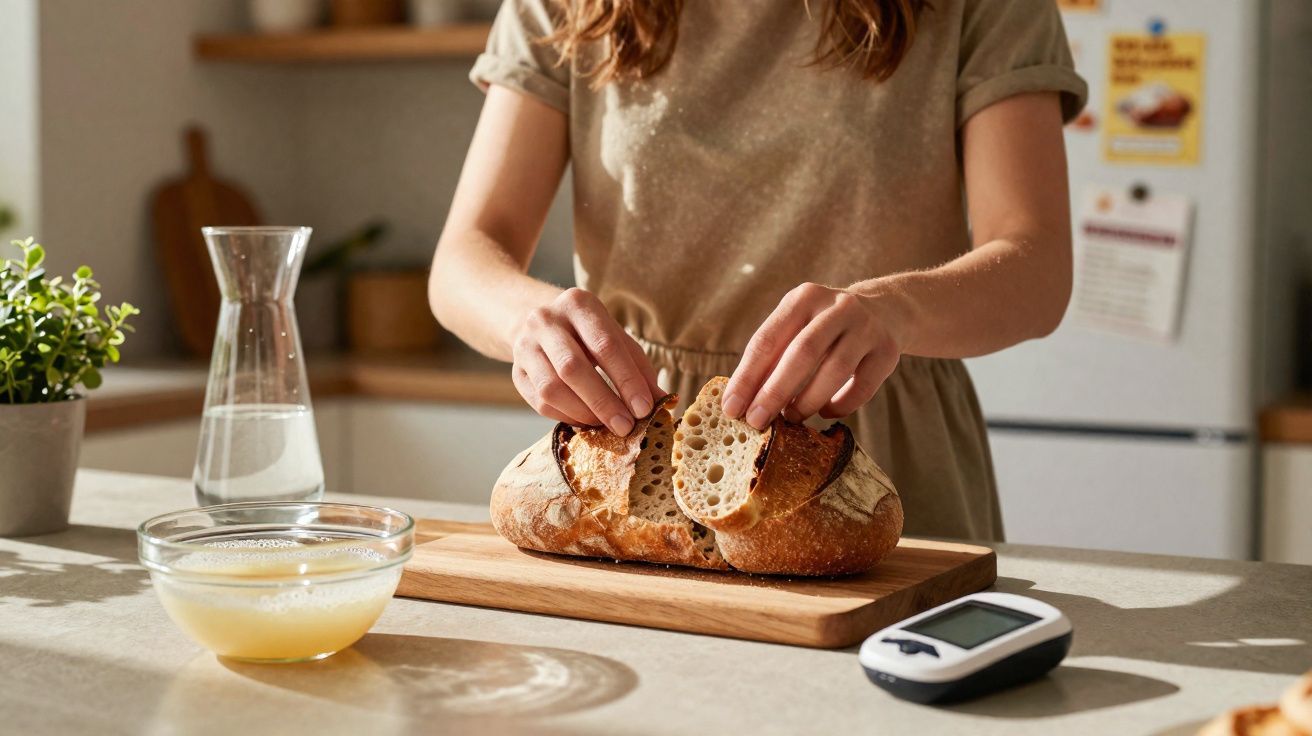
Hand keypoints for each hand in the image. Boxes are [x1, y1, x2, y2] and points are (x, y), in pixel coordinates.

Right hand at [511, 288, 661, 434]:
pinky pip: (539, 402)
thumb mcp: (616, 337)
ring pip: (551, 389)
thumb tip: (662, 401)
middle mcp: (546, 320)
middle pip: (573, 368)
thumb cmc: (588, 333)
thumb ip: (638, 367)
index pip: (605, 344)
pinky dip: (567, 416)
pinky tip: (586, 421)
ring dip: (583, 413)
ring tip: (607, 425)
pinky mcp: (516, 371)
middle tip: (626, 426)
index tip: (644, 408)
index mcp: (578, 304)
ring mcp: (525, 345)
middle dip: (603, 402)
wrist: (537, 322)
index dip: (626, 380)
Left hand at [722, 283, 902, 429]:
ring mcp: (866, 327)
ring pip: (835, 370)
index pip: (767, 339)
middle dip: (774, 392)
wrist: (884, 311)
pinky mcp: (888, 350)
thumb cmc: (823, 328)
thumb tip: (740, 401)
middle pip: (801, 353)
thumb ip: (772, 356)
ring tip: (791, 418)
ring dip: (808, 400)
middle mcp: (837, 307)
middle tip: (756, 421)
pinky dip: (841, 405)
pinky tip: (826, 412)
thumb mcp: (797, 326)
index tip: (731, 408)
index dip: (747, 377)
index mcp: (803, 298)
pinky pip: (863, 386)